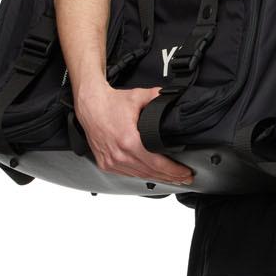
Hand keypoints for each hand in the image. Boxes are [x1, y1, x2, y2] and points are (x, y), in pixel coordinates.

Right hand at [75, 83, 194, 184]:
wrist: (89, 106)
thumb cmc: (110, 103)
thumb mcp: (138, 96)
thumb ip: (157, 97)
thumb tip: (172, 96)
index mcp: (129, 141)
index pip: (158, 164)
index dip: (174, 171)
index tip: (186, 173)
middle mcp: (119, 155)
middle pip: (151, 173)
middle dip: (170, 177)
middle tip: (184, 178)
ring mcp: (111, 161)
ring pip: (140, 176)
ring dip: (157, 178)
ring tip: (172, 179)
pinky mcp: (106, 164)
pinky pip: (128, 174)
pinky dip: (141, 175)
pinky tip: (152, 175)